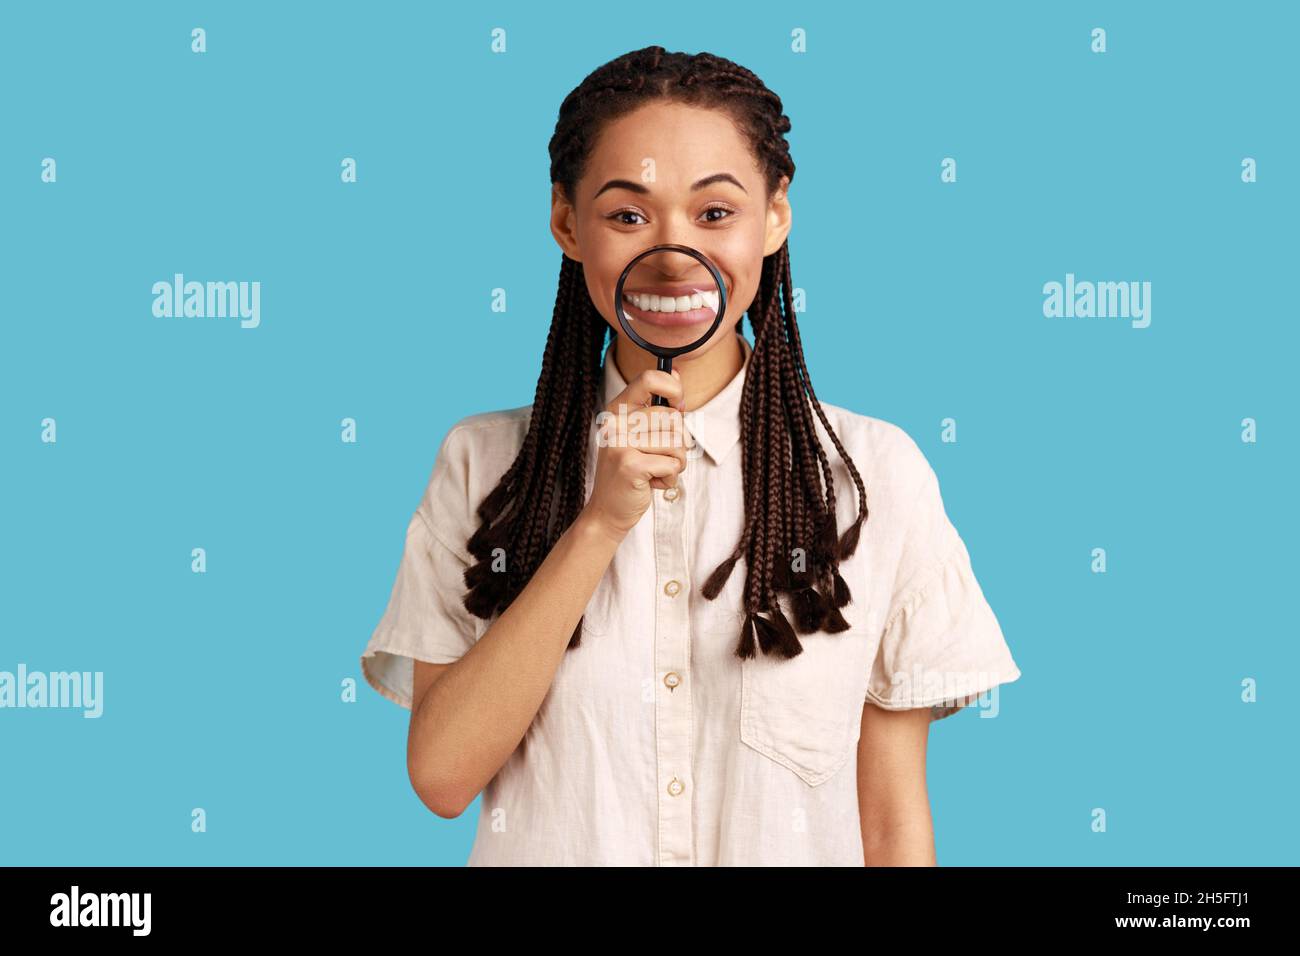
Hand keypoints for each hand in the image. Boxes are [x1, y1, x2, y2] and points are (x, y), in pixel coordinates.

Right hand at [580, 367, 690, 539]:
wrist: (607, 510)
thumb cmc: (631, 471)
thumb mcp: (640, 435)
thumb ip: (658, 407)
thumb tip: (675, 371)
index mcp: (617, 409)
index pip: (649, 379)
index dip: (673, 390)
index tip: (678, 407)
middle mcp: (615, 422)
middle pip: (673, 417)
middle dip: (678, 443)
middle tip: (661, 458)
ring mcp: (620, 443)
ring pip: (677, 442)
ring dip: (677, 463)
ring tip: (657, 472)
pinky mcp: (630, 464)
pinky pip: (673, 464)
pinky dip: (671, 478)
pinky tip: (653, 484)